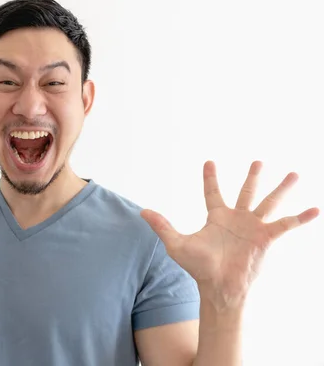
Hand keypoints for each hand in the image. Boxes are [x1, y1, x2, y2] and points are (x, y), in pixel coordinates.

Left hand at [140, 161, 318, 309]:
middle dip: (253, 177)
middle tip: (258, 161)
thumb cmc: (198, 268)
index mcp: (216, 217)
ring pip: (269, 202)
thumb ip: (162, 225)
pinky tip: (316, 208)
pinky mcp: (266, 238)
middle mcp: (237, 219)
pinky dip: (301, 217)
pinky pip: (286, 224)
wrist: (217, 287)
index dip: (210, 178)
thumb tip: (142, 211)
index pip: (213, 192)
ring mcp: (253, 228)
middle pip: (247, 192)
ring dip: (281, 189)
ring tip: (294, 174)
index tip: (209, 162)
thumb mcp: (177, 243)